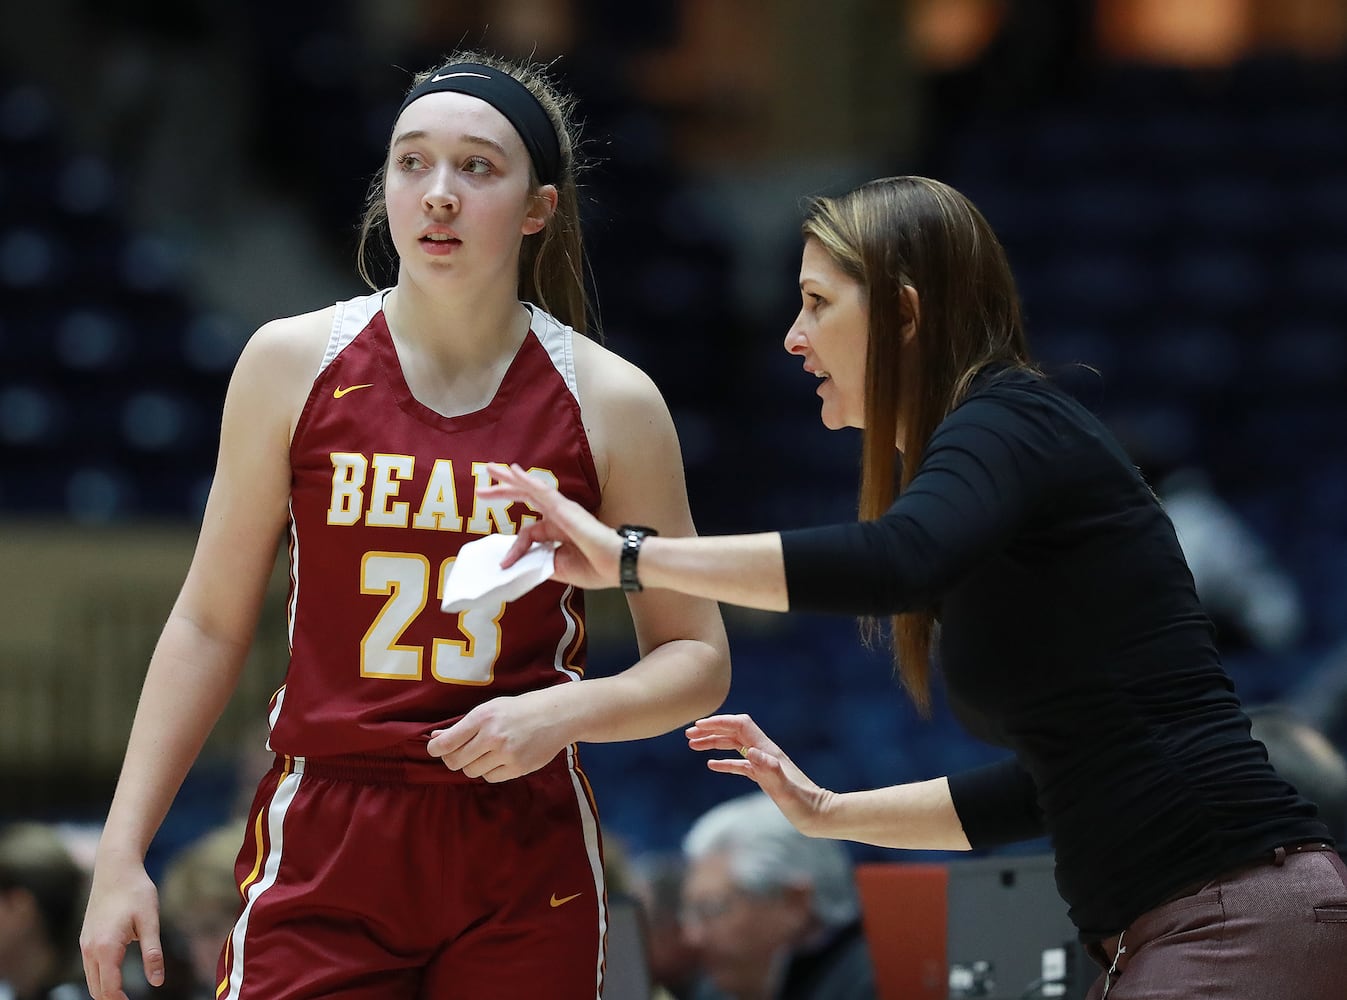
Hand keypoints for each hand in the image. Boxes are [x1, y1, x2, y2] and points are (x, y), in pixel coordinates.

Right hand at [80, 859, 164, 999]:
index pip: (110, 988)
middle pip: (96, 989)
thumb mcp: (150, 921)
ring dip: (106, 990)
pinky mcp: (86, 938)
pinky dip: (101, 978)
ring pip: (91, 980)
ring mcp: (85, 944)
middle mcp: (90, 949)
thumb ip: (153, 953)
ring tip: (125, 996)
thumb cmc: (136, 892)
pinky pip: (90, 967)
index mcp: (106, 947)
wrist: (116, 868)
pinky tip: (116, 978)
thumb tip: (157, 982)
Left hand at [427, 689, 565, 781]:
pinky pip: (490, 777)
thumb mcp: (490, 709)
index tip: (436, 750)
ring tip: (484, 754)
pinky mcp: (518, 768)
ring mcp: (506, 753)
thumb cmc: (518, 710)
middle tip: (458, 754)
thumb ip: (463, 726)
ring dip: (473, 765)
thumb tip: (435, 739)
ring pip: (472, 771)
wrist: (556, 715)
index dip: (436, 750)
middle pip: (456, 761)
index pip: (447, 743)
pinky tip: (499, 759)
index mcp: (482, 717)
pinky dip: (489, 771)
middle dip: (452, 759)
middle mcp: (492, 736)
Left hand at [477, 463, 623, 589]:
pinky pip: (542, 491)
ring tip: (491, 469)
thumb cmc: (594, 566)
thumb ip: (537, 562)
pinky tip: (513, 471)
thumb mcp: (556, 567)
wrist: (615, 564)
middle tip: (482, 488)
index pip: (527, 532)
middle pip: (526, 496)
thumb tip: (515, 564)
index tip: (504, 565)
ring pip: (531, 488)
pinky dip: (526, 481)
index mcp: (557, 529)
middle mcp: (558, 514)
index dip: (513, 549)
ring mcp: (562, 508)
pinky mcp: (564, 508)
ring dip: (510, 478)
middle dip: (503, 491)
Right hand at [686, 713, 835, 837]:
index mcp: (767, 751)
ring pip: (735, 746)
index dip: (719, 722)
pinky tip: (712, 765)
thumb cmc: (804, 805)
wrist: (820, 815)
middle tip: (689, 736)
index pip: (740, 725)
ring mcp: (764, 764)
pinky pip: (740, 763)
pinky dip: (725, 761)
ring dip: (715, 743)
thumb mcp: (785, 790)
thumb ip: (770, 770)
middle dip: (712, 730)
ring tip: (693, 746)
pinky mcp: (764, 777)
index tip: (699, 726)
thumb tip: (752, 751)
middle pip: (734, 732)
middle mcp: (765, 753)